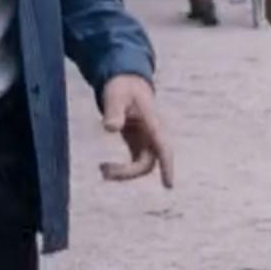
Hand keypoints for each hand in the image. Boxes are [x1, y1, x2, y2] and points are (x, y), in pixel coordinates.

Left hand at [98, 74, 172, 188]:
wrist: (126, 84)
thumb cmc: (122, 88)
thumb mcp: (115, 95)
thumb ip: (113, 111)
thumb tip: (110, 128)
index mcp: (152, 123)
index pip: (163, 147)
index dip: (167, 166)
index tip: (168, 185)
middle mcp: (153, 135)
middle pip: (148, 163)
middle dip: (129, 172)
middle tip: (103, 170)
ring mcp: (146, 141)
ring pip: (142, 166)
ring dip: (124, 173)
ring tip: (102, 170)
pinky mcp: (137, 145)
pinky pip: (134, 164)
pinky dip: (121, 170)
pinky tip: (105, 168)